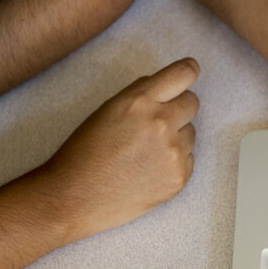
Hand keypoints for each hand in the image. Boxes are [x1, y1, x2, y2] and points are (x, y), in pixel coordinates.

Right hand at [37, 57, 199, 241]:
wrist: (75, 197)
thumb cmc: (85, 153)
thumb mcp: (107, 110)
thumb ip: (139, 95)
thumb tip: (164, 86)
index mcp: (140, 101)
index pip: (183, 74)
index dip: (189, 71)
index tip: (191, 71)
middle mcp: (162, 123)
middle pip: (192, 102)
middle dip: (178, 108)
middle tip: (156, 123)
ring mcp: (174, 152)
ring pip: (191, 132)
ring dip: (176, 137)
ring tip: (145, 152)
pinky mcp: (179, 177)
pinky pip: (188, 158)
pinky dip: (174, 162)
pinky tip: (148, 169)